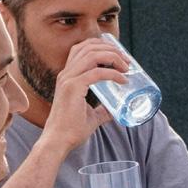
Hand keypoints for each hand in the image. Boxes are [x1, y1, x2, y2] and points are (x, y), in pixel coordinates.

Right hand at [41, 37, 129, 153]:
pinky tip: (123, 80)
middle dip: (111, 49)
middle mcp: (66, 74)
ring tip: (127, 68)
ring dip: (113, 57)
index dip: (102, 47)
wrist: (59, 140)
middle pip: (88, 47)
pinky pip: (96, 73)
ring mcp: (68, 80)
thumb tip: (115, 111)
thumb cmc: (72, 129)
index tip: (120, 57)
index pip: (83, 49)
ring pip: (92, 55)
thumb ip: (102, 111)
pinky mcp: (73, 88)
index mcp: (68, 76)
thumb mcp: (91, 116)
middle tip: (128, 61)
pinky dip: (112, 74)